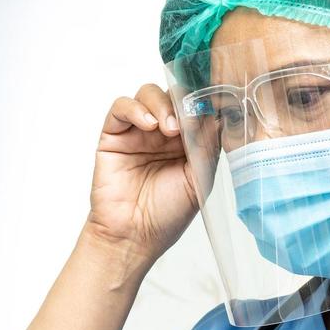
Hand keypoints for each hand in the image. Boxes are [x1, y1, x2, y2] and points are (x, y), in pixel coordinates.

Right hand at [86, 84, 204, 262]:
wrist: (133, 236)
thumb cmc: (166, 215)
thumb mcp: (199, 178)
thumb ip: (208, 146)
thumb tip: (216, 114)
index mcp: (187, 142)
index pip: (196, 107)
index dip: (203, 101)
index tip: (213, 104)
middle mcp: (162, 133)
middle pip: (173, 94)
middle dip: (183, 101)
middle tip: (188, 120)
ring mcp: (137, 132)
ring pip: (148, 94)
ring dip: (161, 104)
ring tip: (168, 128)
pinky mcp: (113, 135)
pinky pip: (121, 107)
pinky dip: (135, 109)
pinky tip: (147, 126)